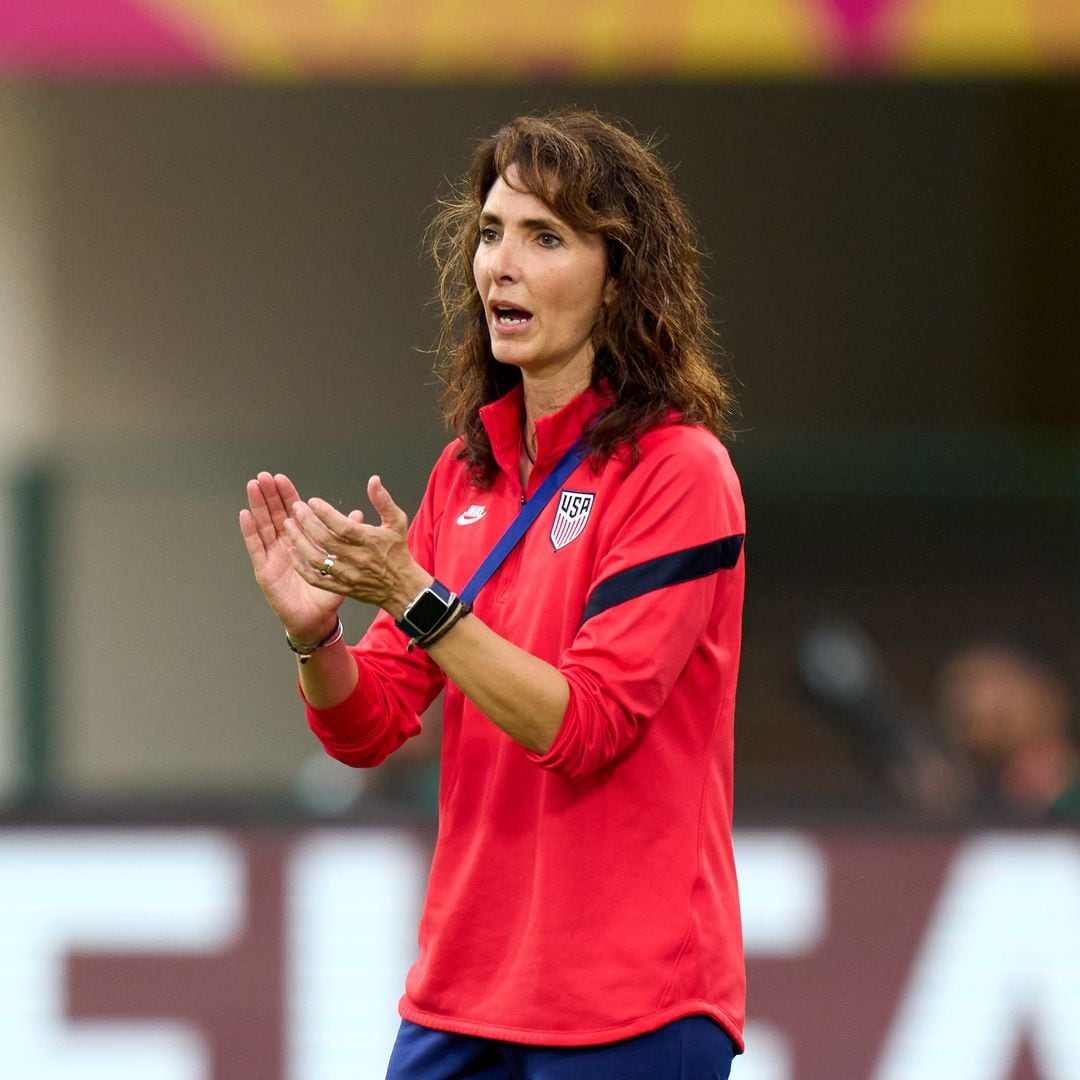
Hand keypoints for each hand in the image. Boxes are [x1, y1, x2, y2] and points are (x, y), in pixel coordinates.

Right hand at [239, 472, 342, 641]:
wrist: (317, 619)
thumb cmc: (328, 593)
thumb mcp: (340, 562)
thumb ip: (348, 538)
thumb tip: (358, 515)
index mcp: (302, 542)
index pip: (292, 513)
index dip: (287, 496)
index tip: (282, 478)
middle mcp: (284, 546)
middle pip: (274, 515)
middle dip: (269, 495)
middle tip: (264, 476)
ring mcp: (272, 557)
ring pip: (263, 526)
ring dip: (257, 506)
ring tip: (253, 486)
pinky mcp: (264, 570)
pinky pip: (256, 548)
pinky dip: (249, 531)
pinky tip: (245, 514)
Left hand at [284, 475, 430, 619]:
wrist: (402, 587)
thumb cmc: (398, 552)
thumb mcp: (397, 522)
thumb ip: (383, 501)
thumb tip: (374, 480)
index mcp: (369, 541)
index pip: (343, 526)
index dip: (325, 513)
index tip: (313, 501)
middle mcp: (357, 558)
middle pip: (326, 540)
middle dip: (307, 522)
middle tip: (296, 508)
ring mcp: (348, 574)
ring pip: (317, 559)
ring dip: (300, 542)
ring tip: (289, 526)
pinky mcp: (341, 587)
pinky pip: (316, 579)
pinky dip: (301, 567)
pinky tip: (293, 552)